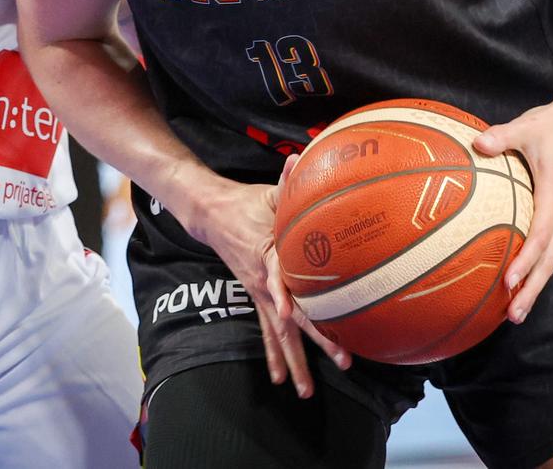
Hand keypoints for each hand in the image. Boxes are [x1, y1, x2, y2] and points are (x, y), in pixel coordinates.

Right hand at [181, 162, 350, 398]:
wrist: (211, 215)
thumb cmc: (246, 202)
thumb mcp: (268, 191)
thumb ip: (287, 181)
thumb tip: (301, 159)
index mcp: (266, 255)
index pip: (277, 277)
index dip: (285, 294)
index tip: (291, 312)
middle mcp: (263, 282)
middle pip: (290, 316)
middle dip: (316, 340)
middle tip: (340, 359)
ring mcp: (260, 294)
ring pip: (279, 334)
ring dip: (295, 362)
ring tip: (307, 392)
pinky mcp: (258, 298)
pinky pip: (268, 333)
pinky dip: (276, 356)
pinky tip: (283, 380)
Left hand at [473, 100, 552, 323]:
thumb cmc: (549, 125)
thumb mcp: (525, 126)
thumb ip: (501, 136)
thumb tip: (477, 143)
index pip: (540, 235)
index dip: (525, 260)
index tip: (508, 281)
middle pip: (549, 259)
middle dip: (531, 288)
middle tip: (512, 315)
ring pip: (550, 258)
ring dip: (534, 285)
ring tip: (514, 313)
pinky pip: (547, 248)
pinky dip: (534, 269)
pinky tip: (517, 284)